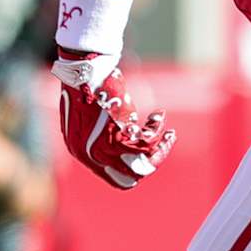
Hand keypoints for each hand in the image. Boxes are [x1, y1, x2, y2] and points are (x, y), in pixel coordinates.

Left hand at [53, 50, 173, 189]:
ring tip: (169, 133)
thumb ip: (99, 131)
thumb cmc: (85, 85)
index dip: (134, 169)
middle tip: (162, 145)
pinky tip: (158, 117)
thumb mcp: (86, 114)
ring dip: (160, 149)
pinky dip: (156, 131)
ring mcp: (101, 149)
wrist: (81, 71)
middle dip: (151, 162)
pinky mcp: (114, 137)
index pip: (114, 177)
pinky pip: (146, 144)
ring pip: (142, 165)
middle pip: (130, 178)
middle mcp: (90, 156)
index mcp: (82, 152)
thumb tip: (124, 134)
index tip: (146, 153)